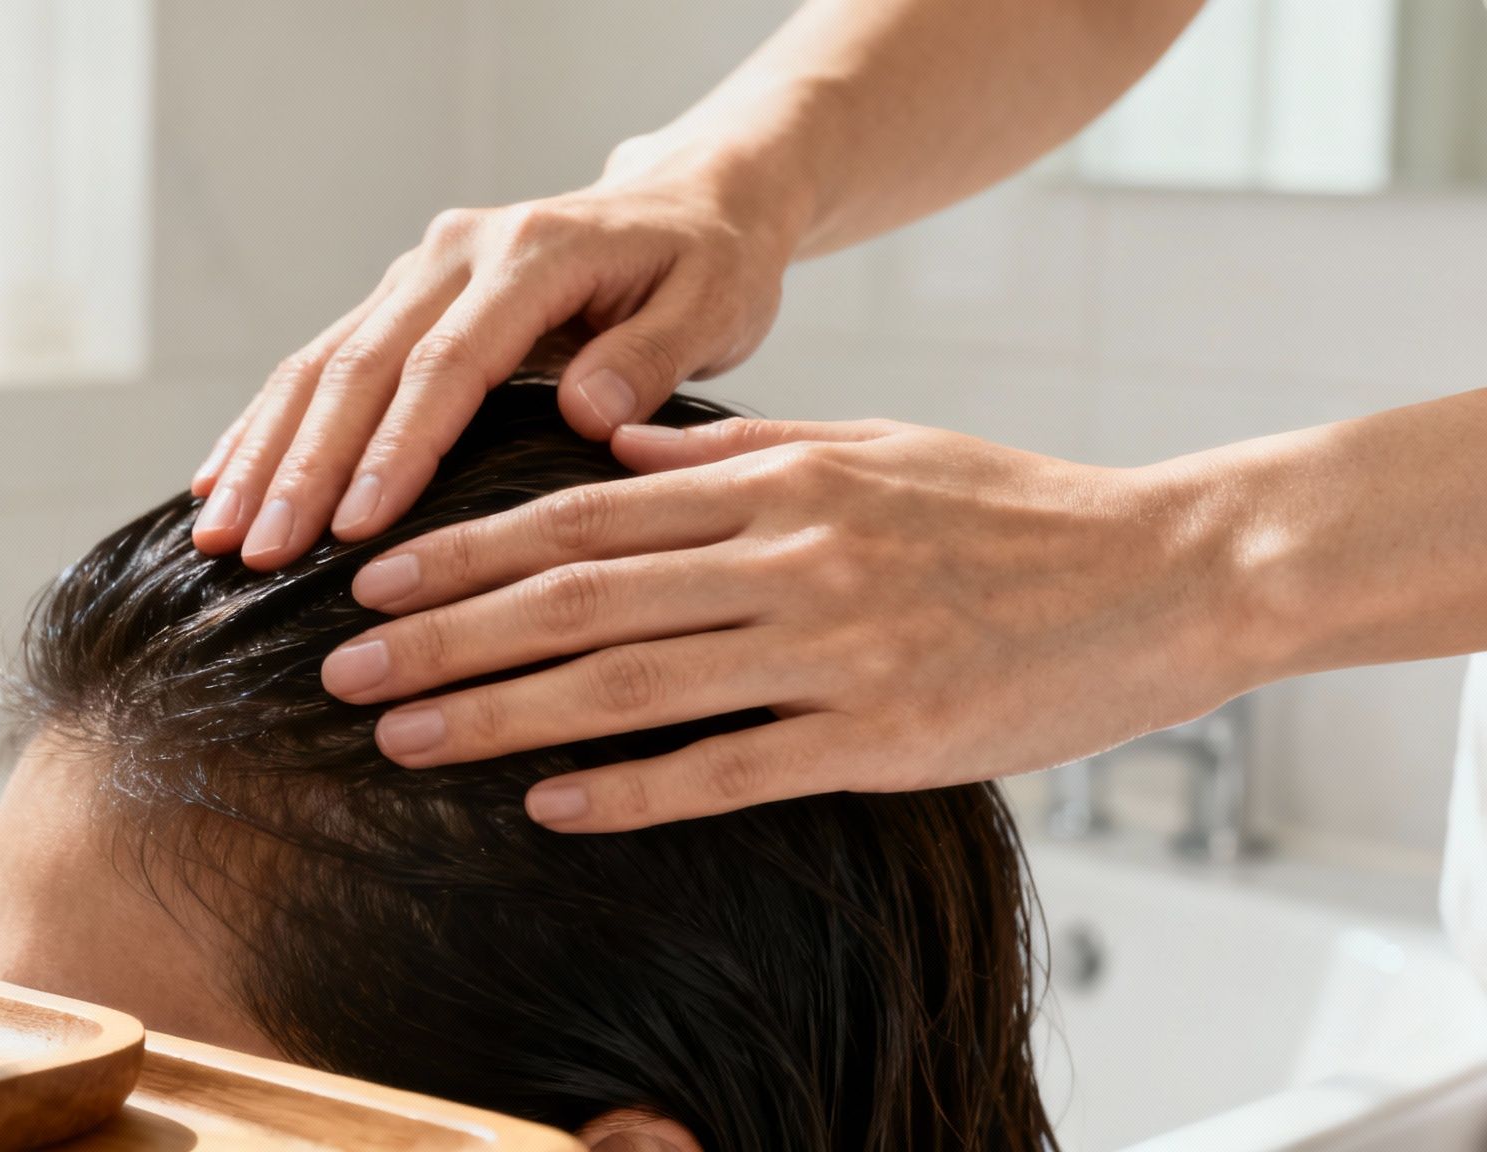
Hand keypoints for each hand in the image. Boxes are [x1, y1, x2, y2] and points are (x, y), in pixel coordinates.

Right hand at [189, 132, 803, 568]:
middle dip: (301, 466)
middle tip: (258, 553)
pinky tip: (221, 485)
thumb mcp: (715, 302)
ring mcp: (417, 273)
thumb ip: (654, 355)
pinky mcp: (400, 299)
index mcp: (530, 254)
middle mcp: (455, 253)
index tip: (354, 530)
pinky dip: (267, 425)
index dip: (395, 448)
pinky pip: (319, 363)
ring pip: (320, 363)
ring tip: (218, 535)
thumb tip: (586, 413)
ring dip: (264, 451)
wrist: (685, 202)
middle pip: (360, 365)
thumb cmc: (707, 264)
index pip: (446, 363)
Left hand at [319, 417, 1254, 830]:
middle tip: (344, 666)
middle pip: (579, 598)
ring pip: (631, 682)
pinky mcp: (882, 740)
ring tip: (408, 736)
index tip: (379, 574)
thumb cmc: (1009, 507)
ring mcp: (834, 650)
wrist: (1165, 571)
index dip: (468, 547)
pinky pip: (729, 768)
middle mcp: (789, 556)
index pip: (584, 513)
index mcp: (778, 481)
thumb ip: (739, 447)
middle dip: (447, 634)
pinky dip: (632, 788)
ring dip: (504, 713)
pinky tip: (549, 806)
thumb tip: (615, 441)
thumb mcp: (871, 443)